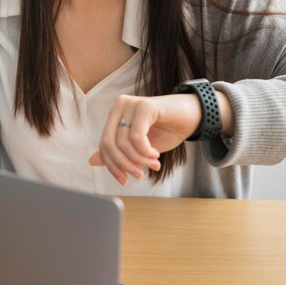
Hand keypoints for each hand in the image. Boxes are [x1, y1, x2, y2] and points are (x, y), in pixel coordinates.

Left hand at [88, 93, 202, 185]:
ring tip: (153, 164)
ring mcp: (131, 104)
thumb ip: (118, 152)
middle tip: (139, 175)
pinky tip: (155, 154)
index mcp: (116, 114)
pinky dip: (145, 151)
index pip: (104, 144)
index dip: (112, 165)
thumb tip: (92, 161)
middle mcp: (120, 106)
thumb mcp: (139, 147)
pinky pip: (136, 137)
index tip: (125, 180)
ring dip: (139, 160)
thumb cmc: (167, 129)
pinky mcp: (144, 106)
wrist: (193, 116)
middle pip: (109, 143)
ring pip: (123, 143)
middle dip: (123, 165)